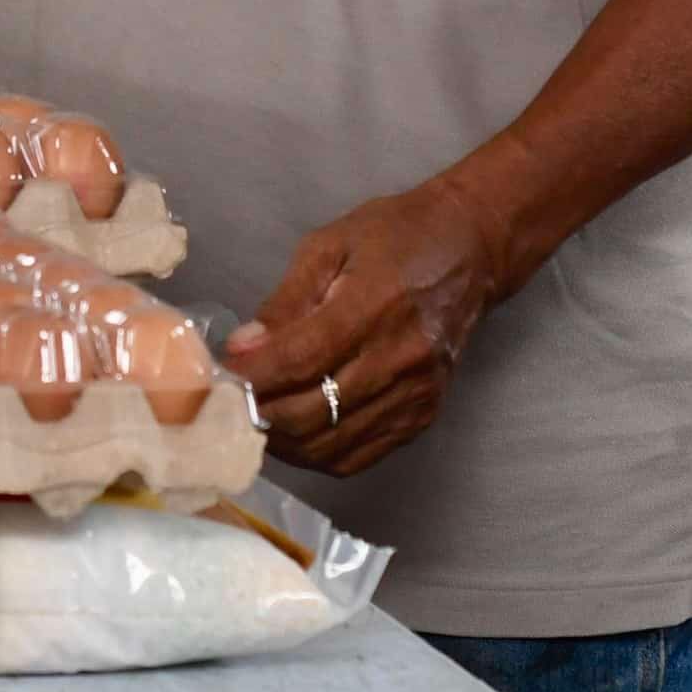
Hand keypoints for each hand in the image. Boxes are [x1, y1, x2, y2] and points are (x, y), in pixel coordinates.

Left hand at [224, 175, 510, 475]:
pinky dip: (319, 453)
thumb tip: (243, 349)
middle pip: (315, 413)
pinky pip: (360, 455)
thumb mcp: (329, 246)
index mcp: (375, 306)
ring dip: (285, 441)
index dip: (255, 377)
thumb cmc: (395, 236)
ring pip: (333, 445)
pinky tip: (296, 432)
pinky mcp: (423, 416)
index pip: (302, 360)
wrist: (470, 250)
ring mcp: (416, 395)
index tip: (222, 378)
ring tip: (256, 418)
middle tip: (230, 403)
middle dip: (261, 415)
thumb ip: (285, 302)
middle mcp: (400, 359)